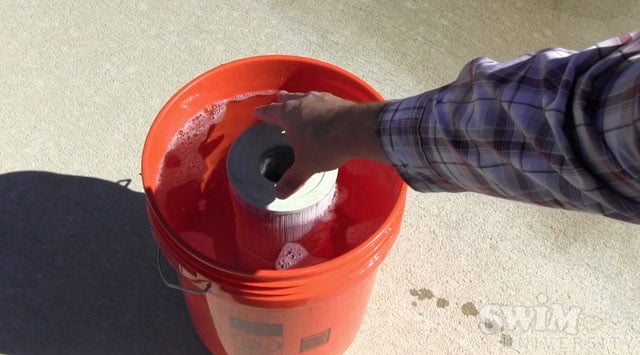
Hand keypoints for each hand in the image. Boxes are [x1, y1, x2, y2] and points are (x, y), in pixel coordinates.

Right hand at [255, 91, 388, 198]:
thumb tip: (279, 194)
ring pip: (306, 96)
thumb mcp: (306, 166)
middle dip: (283, 101)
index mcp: (289, 115)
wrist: (357, 130)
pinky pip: (324, 100)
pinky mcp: (339, 101)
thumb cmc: (325, 145)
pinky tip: (325, 108)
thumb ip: (292, 180)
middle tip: (279, 100)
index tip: (258, 112)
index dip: (263, 113)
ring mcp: (322, 99)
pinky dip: (320, 104)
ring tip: (300, 101)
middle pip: (289, 99)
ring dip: (302, 99)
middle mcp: (303, 102)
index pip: (271, 112)